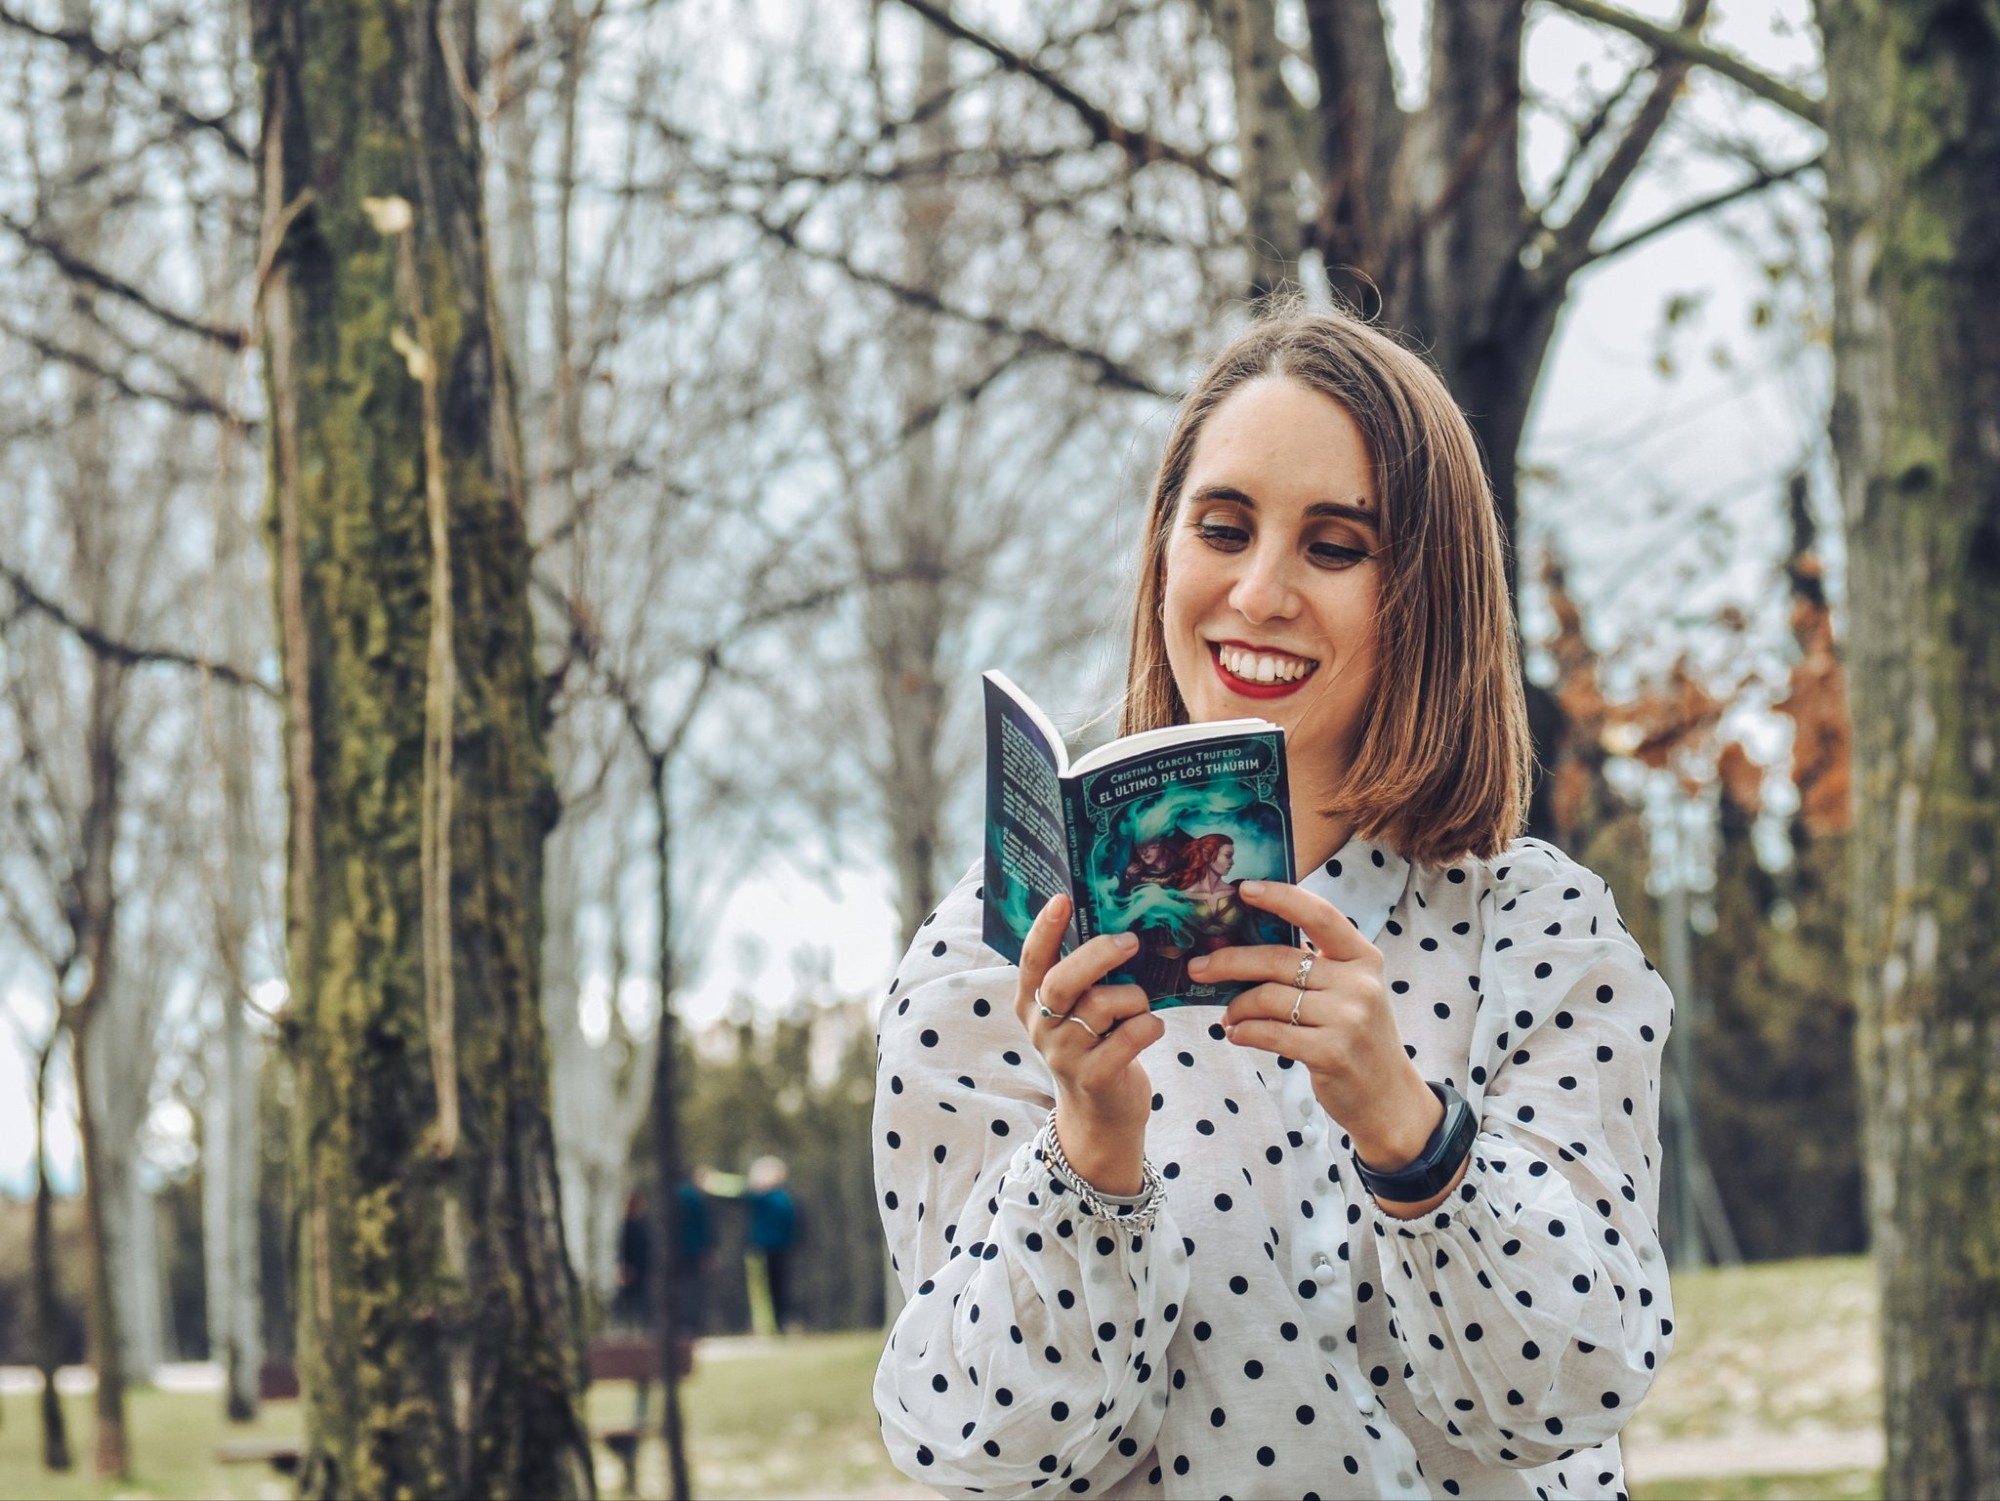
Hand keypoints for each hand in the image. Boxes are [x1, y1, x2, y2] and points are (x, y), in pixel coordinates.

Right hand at [1012, 894, 1164, 1195]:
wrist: (1102, 1117)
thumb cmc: (1096, 1047)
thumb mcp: (1076, 1013)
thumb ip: (1082, 978)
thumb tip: (1117, 924)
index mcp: (1031, 1005)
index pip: (1032, 961)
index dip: (1045, 929)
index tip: (1062, 899)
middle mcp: (1041, 1028)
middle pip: (1063, 981)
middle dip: (1099, 955)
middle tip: (1131, 941)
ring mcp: (1065, 1055)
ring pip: (1103, 1004)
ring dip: (1135, 998)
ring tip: (1143, 1007)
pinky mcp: (1095, 1077)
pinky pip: (1130, 1035)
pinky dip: (1150, 1025)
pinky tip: (1152, 1029)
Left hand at [1190, 881, 1455, 1213]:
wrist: (1386, 1097)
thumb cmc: (1354, 1036)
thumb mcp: (1348, 991)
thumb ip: (1312, 965)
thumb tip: (1243, 942)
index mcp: (1363, 957)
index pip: (1319, 914)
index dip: (1281, 898)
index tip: (1244, 889)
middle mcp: (1359, 982)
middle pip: (1279, 960)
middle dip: (1230, 962)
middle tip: (1198, 967)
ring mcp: (1348, 1017)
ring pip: (1269, 998)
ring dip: (1237, 1007)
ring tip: (1229, 1016)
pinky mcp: (1332, 1051)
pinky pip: (1270, 1032)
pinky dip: (1245, 1032)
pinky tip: (1236, 1034)